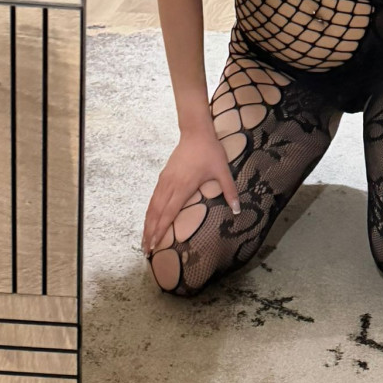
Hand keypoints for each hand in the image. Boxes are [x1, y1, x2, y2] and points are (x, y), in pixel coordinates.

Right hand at [142, 128, 241, 256]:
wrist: (196, 133)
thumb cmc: (210, 151)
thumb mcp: (223, 171)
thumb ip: (230, 191)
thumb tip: (238, 209)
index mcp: (183, 187)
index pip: (168, 213)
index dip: (160, 230)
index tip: (154, 245)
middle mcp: (170, 186)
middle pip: (156, 213)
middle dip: (150, 232)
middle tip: (145, 250)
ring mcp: (164, 180)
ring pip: (152, 206)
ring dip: (147, 223)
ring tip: (144, 239)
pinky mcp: (163, 176)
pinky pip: (154, 198)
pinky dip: (150, 211)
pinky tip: (149, 219)